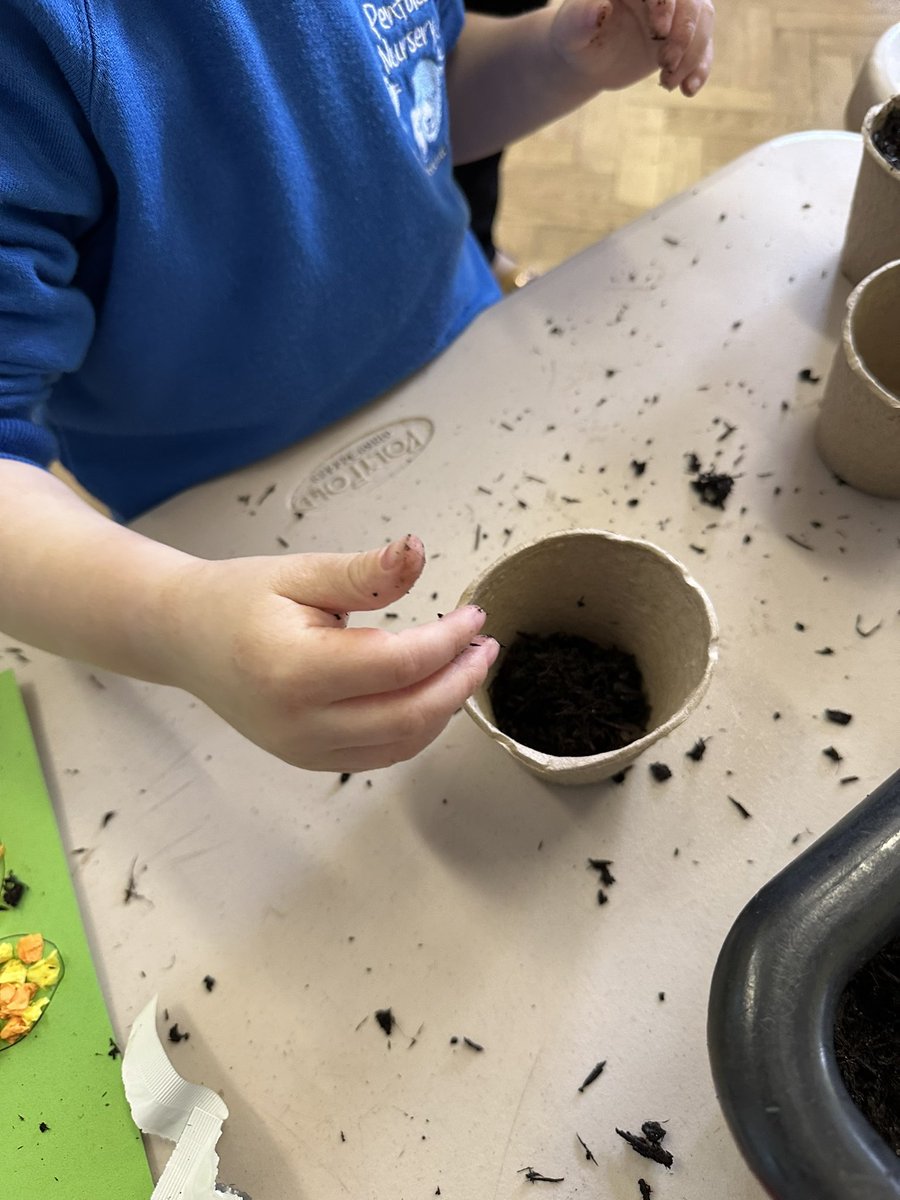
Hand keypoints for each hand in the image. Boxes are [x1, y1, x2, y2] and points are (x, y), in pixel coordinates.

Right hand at [164, 535, 498, 771]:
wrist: (183, 638)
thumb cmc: (238, 599)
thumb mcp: (301, 573)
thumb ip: (365, 572)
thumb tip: (418, 551)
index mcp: (294, 670)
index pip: (399, 664)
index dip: (449, 640)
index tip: (474, 615)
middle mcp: (299, 722)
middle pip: (409, 715)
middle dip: (460, 681)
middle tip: (485, 646)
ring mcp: (303, 750)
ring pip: (401, 743)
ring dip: (445, 707)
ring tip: (465, 665)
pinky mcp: (308, 759)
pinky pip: (381, 754)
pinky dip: (417, 727)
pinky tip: (431, 691)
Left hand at [550, 0, 714, 95]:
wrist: (588, 60)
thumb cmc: (575, 40)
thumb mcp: (571, 32)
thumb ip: (580, 18)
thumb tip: (600, 8)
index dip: (667, 1)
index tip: (660, 30)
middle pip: (691, 1)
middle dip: (684, 33)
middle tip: (665, 64)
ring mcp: (676, 12)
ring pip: (703, 21)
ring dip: (692, 55)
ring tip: (667, 83)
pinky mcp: (683, 36)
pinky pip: (705, 46)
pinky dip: (700, 68)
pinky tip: (688, 89)